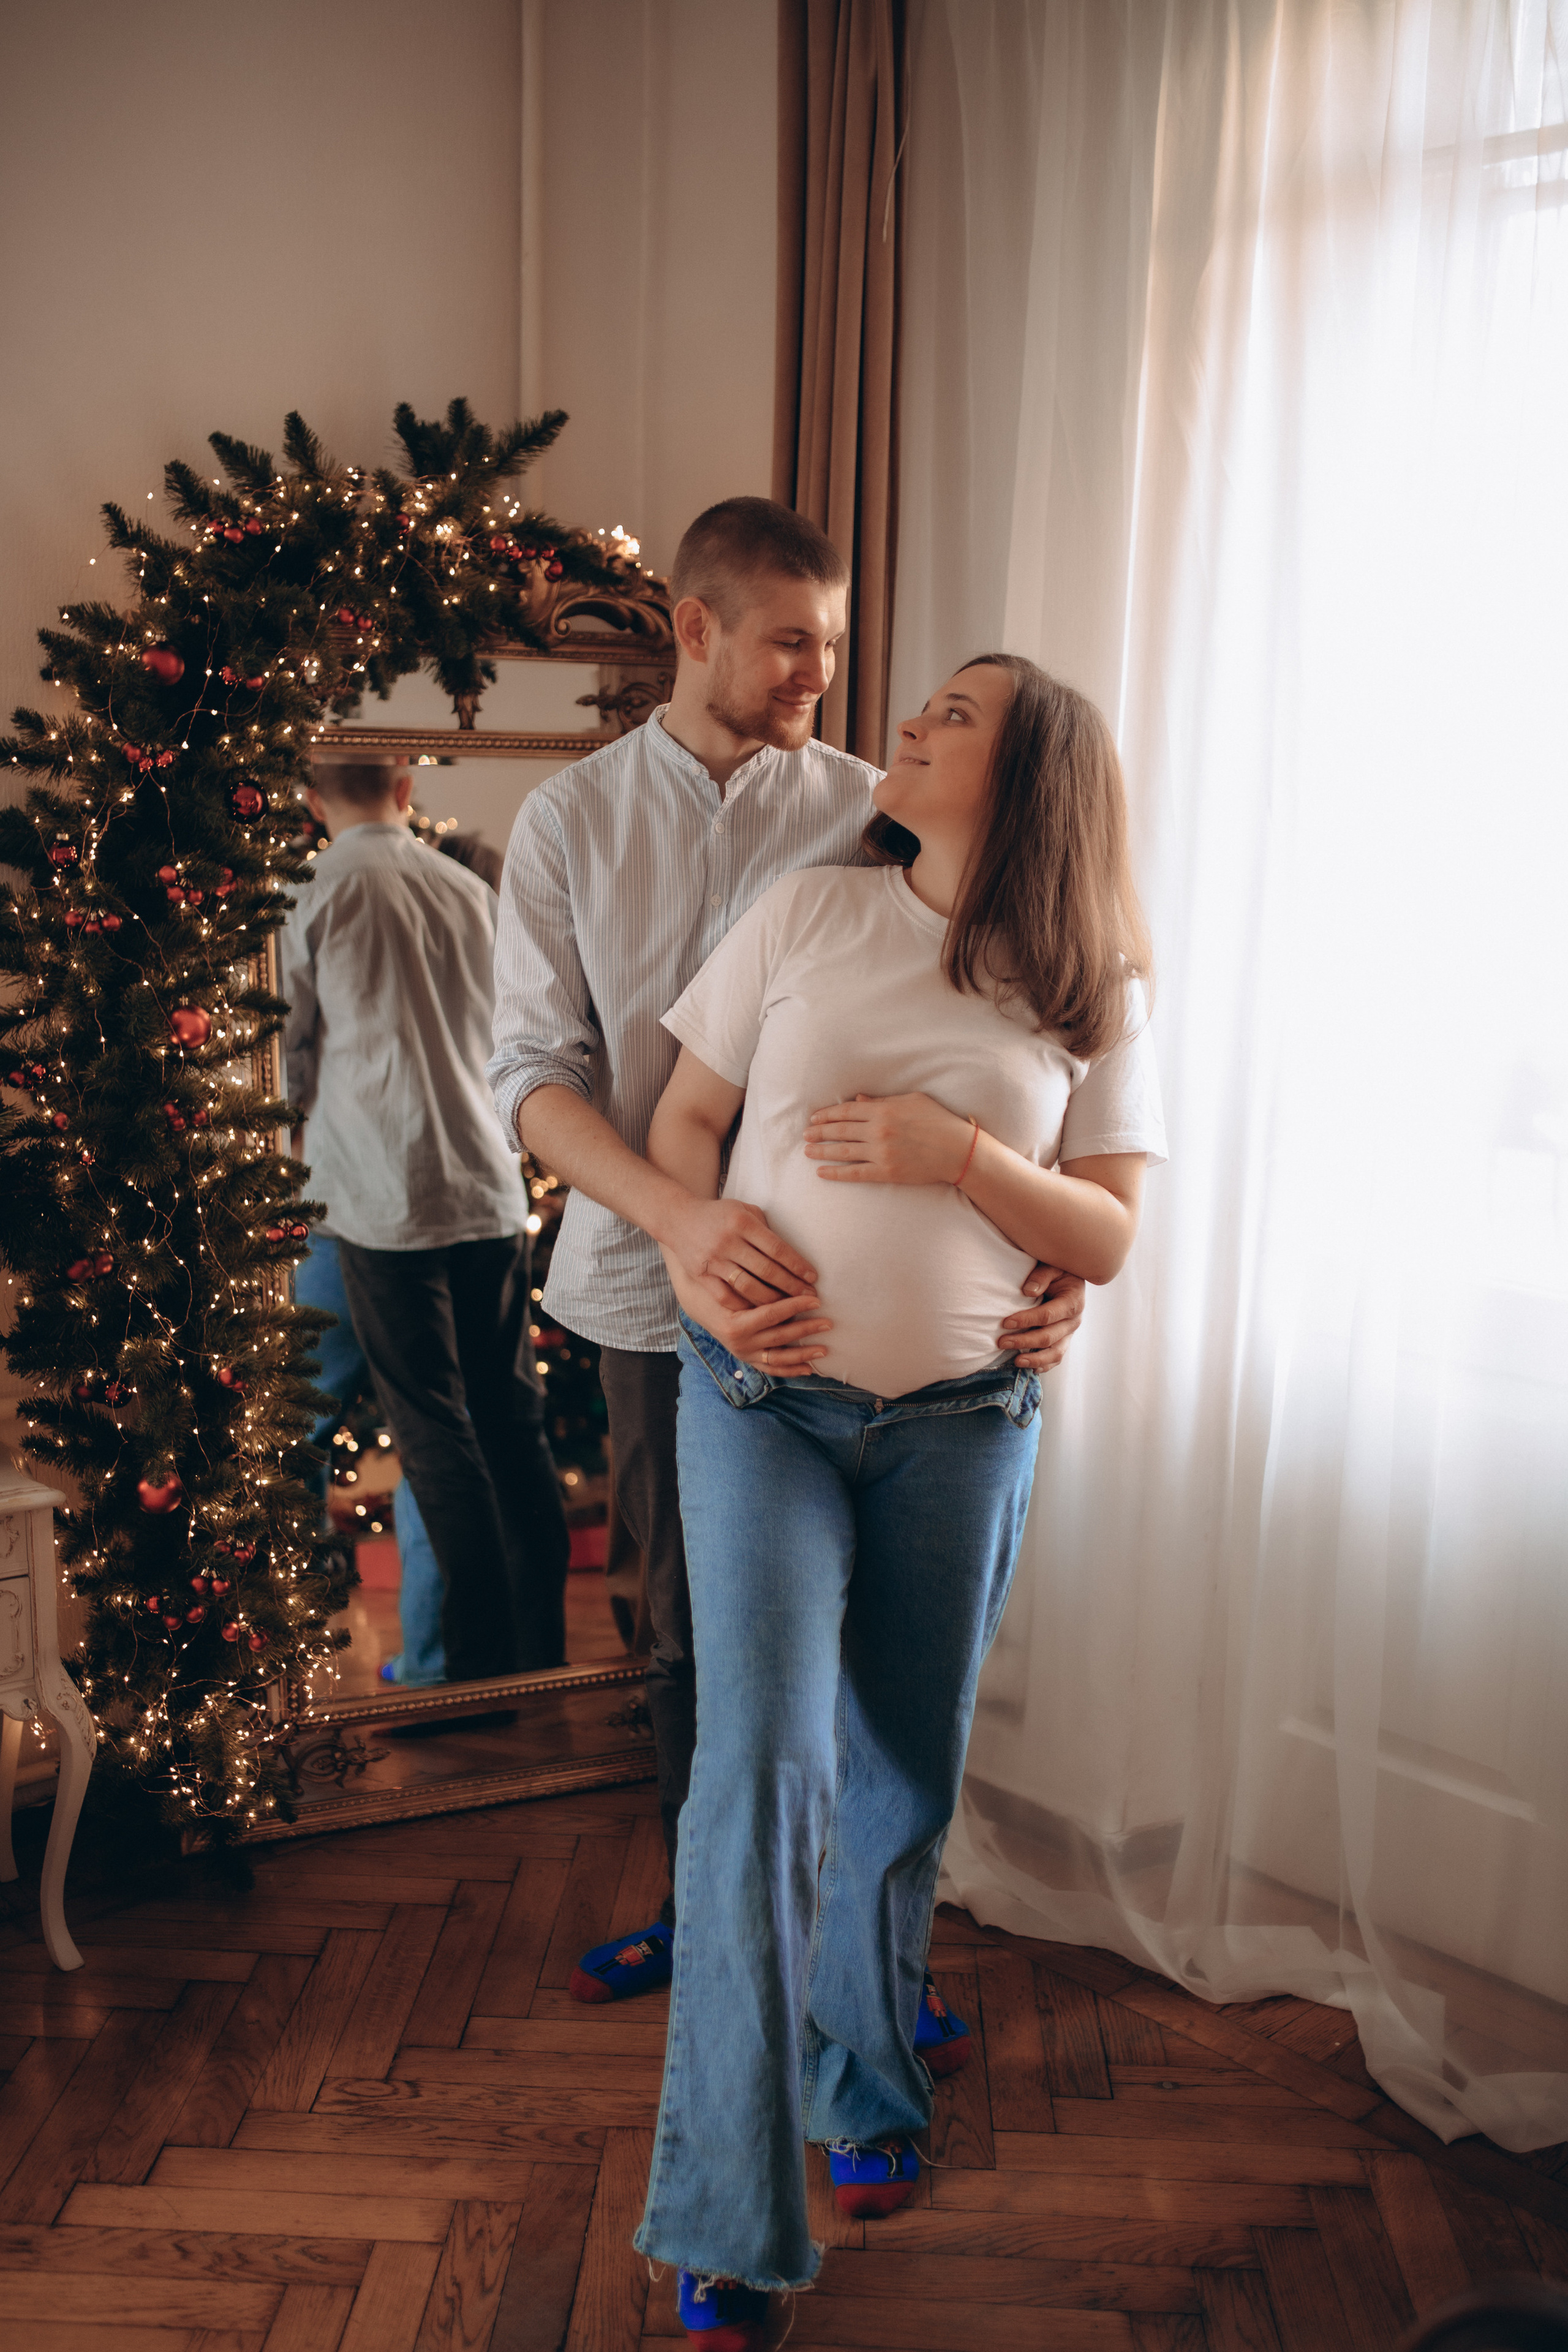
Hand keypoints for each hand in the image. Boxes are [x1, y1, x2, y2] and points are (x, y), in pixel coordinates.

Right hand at [661, 1193, 817, 1311]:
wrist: (678, 1218)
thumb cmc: (719, 1214)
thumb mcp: (744, 1210)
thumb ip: (766, 1228)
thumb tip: (792, 1255)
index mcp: (742, 1222)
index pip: (777, 1248)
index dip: (797, 1265)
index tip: (813, 1278)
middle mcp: (728, 1241)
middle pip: (766, 1270)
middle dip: (791, 1286)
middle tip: (811, 1298)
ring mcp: (713, 1260)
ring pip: (748, 1287)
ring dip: (772, 1300)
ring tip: (790, 1308)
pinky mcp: (701, 1275)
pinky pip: (726, 1297)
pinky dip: (744, 1306)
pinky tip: (759, 1313)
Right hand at [702, 1287, 833, 1375]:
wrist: (698, 1302)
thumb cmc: (718, 1289)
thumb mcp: (731, 1285)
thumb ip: (756, 1287)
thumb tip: (791, 1281)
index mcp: (735, 1324)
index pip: (772, 1314)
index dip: (796, 1306)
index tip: (816, 1299)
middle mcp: (739, 1343)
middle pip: (780, 1336)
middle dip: (807, 1329)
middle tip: (828, 1322)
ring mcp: (744, 1354)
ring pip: (778, 1358)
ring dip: (803, 1354)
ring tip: (824, 1350)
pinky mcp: (748, 1360)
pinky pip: (771, 1369)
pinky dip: (790, 1370)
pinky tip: (809, 1368)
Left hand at [803, 1092, 974, 1185]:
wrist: (958, 1150)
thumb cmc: (938, 1121)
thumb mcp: (911, 1101)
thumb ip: (881, 1101)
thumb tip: (857, 1101)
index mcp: (883, 1110)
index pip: (846, 1111)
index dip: (826, 1114)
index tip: (814, 1118)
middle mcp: (878, 1130)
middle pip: (840, 1130)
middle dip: (819, 1132)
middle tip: (805, 1134)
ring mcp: (881, 1153)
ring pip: (843, 1151)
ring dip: (821, 1151)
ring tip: (807, 1151)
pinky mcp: (886, 1172)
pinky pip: (855, 1173)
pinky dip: (836, 1173)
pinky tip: (822, 1172)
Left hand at [998, 1265, 1085, 1372]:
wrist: (1069, 1276)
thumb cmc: (1058, 1269)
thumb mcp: (1052, 1265)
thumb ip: (1042, 1275)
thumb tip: (1028, 1291)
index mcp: (1073, 1301)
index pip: (1048, 1315)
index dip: (1026, 1320)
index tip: (1006, 1323)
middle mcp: (1074, 1320)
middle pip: (1049, 1337)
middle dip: (1024, 1341)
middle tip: (1001, 1342)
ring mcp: (1070, 1332)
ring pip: (1056, 1353)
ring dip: (1035, 1359)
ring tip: (1016, 1361)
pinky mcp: (1064, 1339)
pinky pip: (1057, 1357)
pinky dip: (1045, 1365)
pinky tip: (1031, 1369)